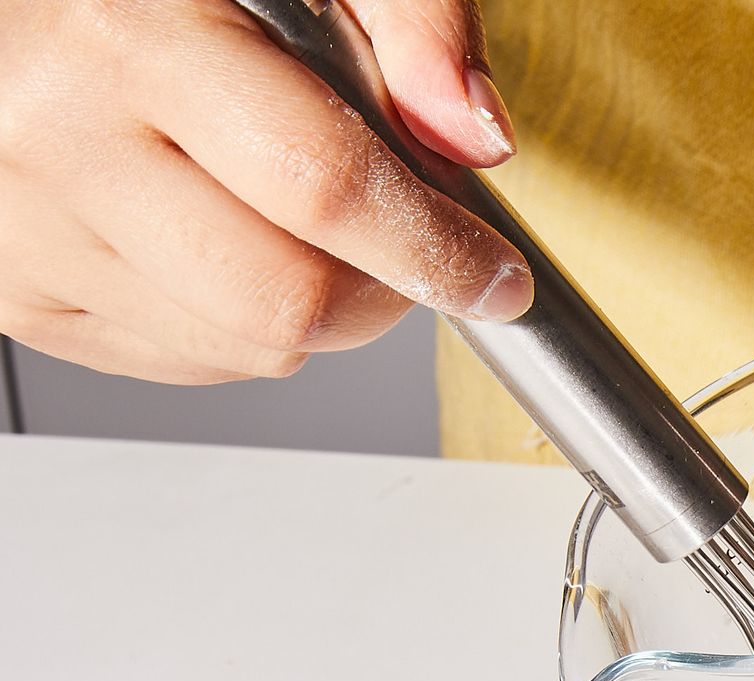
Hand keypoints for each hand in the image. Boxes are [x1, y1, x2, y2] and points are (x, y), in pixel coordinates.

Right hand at [0, 0, 528, 383]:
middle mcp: (58, 141)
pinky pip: (187, 362)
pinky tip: (227, 239)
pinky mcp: (21, 297)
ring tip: (298, 220)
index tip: (495, 276)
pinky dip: (243, 324)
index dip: (436, 248)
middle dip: (384, 294)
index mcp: (126, 39)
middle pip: (287, 302)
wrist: (15, 13)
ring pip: (246, 350)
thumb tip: (475, 132)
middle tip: (405, 248)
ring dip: (319, 313)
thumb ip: (411, 18)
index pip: (322, 186)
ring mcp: (28, 232)